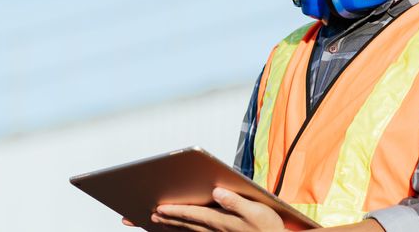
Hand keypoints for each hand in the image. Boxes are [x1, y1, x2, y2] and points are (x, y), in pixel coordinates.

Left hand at [150, 187, 286, 231]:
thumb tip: (218, 191)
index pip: (193, 214)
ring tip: (158, 221)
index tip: (159, 208)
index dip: (176, 211)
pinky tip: (179, 229)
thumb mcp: (256, 211)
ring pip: (189, 230)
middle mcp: (216, 229)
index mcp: (222, 220)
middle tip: (150, 215)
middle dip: (168, 218)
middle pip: (186, 223)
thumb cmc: (268, 227)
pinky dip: (185, 231)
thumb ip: (235, 201)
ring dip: (173, 225)